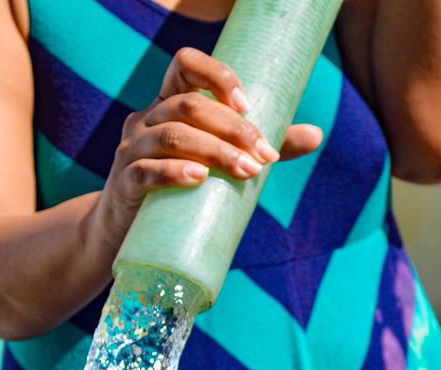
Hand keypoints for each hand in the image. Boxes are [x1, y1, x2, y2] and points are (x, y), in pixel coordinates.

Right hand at [85, 47, 324, 254]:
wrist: (124, 235)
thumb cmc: (180, 191)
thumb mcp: (218, 163)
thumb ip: (260, 147)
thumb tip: (316, 134)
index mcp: (168, 104)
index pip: (185, 64)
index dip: (217, 76)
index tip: (249, 105)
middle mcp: (146, 119)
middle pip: (188, 106)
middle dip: (233, 128)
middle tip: (265, 156)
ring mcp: (131, 150)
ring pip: (172, 136)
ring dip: (216, 151)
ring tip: (246, 171)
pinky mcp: (124, 184)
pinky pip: (146, 170)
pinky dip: (175, 172)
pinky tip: (199, 178)